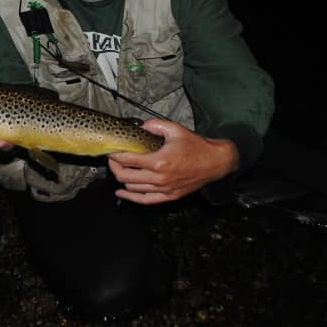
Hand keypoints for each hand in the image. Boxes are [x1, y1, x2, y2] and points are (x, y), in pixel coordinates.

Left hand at [108, 119, 238, 204]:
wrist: (216, 162)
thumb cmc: (197, 146)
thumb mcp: (175, 129)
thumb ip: (155, 125)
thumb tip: (140, 126)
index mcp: (160, 161)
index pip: (128, 160)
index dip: (115, 155)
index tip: (110, 150)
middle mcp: (160, 178)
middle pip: (126, 176)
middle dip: (114, 167)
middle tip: (112, 159)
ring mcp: (165, 189)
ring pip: (133, 189)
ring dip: (122, 180)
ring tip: (118, 170)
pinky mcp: (170, 196)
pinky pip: (146, 200)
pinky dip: (131, 198)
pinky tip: (122, 193)